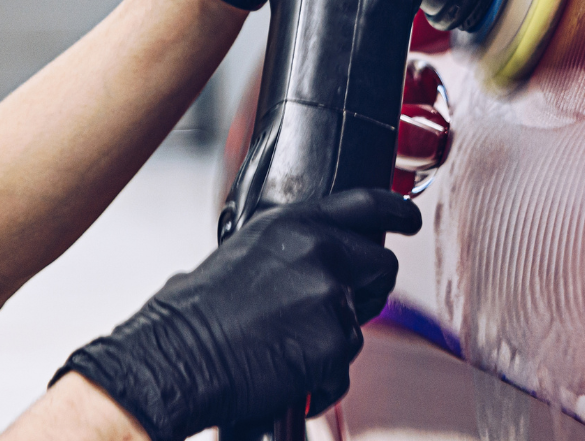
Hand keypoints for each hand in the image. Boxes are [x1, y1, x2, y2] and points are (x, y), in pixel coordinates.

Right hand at [55, 188, 420, 440]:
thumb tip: (313, 260)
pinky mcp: (333, 345)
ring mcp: (331, 298)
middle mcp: (321, 252)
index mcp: (296, 223)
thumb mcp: (244, 252)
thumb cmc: (195, 313)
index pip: (367, 204)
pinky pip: (343, 368)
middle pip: (381, 266)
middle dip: (367, 288)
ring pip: (360, 324)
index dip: (397, 211)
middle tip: (332, 308)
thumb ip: (290, 249)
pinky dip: (320, 380)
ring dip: (333, 340)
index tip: (409, 220)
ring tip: (285, 347)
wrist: (176, 358)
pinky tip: (284, 375)